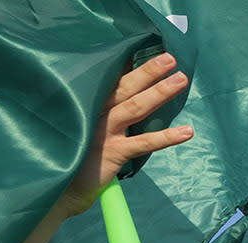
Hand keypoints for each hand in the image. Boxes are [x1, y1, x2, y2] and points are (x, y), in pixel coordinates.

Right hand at [56, 54, 194, 217]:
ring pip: (136, 107)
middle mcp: (95, 112)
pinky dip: (167, 137)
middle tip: (170, 58)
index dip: (129, 64)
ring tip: (180, 79)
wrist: (60, 188)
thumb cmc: (75, 155)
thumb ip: (100, 110)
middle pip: (125, 87)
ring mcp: (104, 131)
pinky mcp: (113, 152)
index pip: (111, 79)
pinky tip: (187, 131)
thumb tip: (127, 96)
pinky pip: (144, 142)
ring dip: (160, 92)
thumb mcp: (85, 126)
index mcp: (88, 103)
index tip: (147, 48)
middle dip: (148, 70)